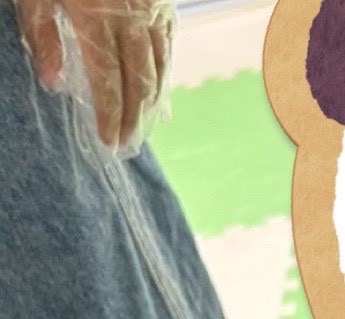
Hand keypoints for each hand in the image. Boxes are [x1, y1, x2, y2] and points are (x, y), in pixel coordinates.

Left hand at [17, 0, 172, 149]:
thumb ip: (42, 31)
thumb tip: (51, 81)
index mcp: (97, 16)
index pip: (108, 79)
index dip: (110, 114)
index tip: (108, 141)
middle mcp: (132, 19)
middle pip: (140, 82)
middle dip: (135, 118)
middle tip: (127, 145)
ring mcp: (154, 12)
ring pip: (160, 68)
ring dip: (153, 103)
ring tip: (144, 128)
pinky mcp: (165, 5)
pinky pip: (168, 48)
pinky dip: (165, 75)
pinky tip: (160, 95)